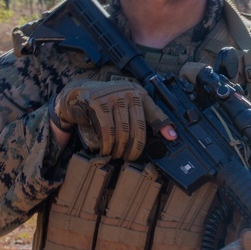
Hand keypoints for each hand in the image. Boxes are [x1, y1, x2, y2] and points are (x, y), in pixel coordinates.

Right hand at [51, 79, 172, 159]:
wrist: (77, 94)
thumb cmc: (107, 103)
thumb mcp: (130, 106)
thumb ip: (151, 118)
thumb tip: (172, 135)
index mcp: (138, 93)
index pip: (154, 112)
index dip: (163, 125)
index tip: (172, 138)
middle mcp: (128, 92)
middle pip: (137, 127)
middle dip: (133, 147)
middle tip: (129, 157)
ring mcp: (112, 96)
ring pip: (122, 130)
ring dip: (119, 148)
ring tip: (116, 154)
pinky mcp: (98, 102)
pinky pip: (107, 129)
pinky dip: (107, 143)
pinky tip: (106, 150)